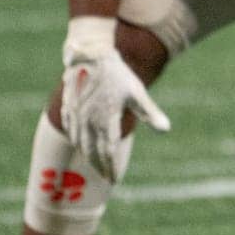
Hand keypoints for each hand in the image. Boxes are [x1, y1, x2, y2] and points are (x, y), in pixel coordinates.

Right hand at [60, 41, 168, 182]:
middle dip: (99, 167)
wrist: (93, 55)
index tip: (114, 179)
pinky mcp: (68, 107)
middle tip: (106, 179)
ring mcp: (76, 114)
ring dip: (88, 156)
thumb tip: (166, 130)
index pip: (108, 151)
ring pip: (80, 142)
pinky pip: (71, 130)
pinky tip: (80, 146)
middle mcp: (88, 120)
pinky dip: (76, 141)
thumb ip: (150, 114)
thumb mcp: (138, 94)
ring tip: (96, 166)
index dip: (111, 167)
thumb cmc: (120, 75)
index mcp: (106, 119)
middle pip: (93, 151)